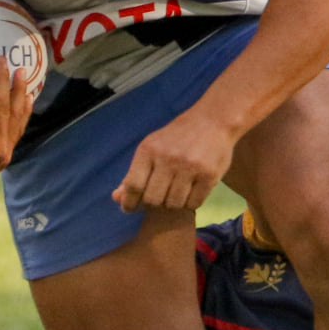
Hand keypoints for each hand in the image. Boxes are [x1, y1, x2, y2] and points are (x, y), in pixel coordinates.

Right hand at [0, 57, 34, 208]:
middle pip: (4, 107)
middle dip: (3, 81)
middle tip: (2, 59)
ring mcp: (5, 152)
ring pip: (16, 117)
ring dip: (19, 93)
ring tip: (22, 72)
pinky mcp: (6, 156)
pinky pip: (18, 130)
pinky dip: (23, 113)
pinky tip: (27, 98)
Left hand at [112, 103, 237, 212]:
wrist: (212, 121)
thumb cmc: (176, 138)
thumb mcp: (151, 149)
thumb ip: (134, 175)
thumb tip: (116, 198)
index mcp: (149, 150)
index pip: (133, 185)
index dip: (129, 202)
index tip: (130, 208)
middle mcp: (168, 158)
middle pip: (152, 199)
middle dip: (154, 203)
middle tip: (160, 196)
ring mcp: (190, 167)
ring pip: (173, 204)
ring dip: (173, 204)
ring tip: (177, 193)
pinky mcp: (209, 175)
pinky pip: (194, 203)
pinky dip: (191, 203)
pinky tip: (191, 192)